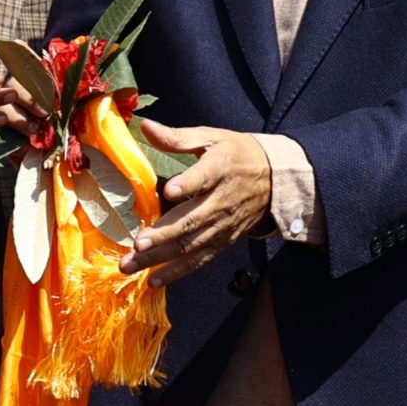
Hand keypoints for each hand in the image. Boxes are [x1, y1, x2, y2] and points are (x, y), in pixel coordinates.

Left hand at [123, 122, 274, 284]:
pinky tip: (154, 280)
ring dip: (161, 258)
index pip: (204, 176)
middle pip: (192, 220)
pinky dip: (178, 272)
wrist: (275, 178)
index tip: (169, 190)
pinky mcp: (222, 241)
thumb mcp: (210, 137)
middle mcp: (222, 200)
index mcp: (220, 168)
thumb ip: (176, 137)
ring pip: (191, 245)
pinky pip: (199, 259)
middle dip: (164, 234)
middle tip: (138, 243)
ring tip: (132, 265)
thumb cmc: (235, 153)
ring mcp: (223, 225)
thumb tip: (144, 125)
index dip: (188, 183)